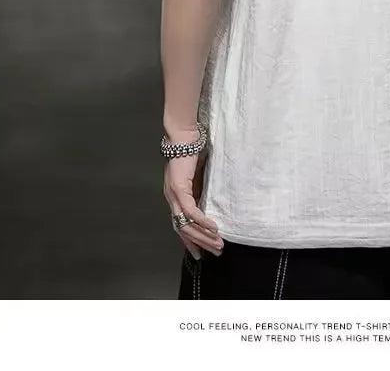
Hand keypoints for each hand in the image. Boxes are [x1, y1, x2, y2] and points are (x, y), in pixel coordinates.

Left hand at [163, 133, 223, 259]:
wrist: (184, 136)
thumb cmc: (192, 152)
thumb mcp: (199, 176)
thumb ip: (202, 189)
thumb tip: (213, 202)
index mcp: (176, 197)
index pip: (180, 225)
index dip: (190, 241)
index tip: (200, 253)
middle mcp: (172, 199)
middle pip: (183, 229)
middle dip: (200, 242)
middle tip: (215, 251)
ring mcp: (174, 195)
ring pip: (186, 224)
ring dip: (203, 235)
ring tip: (218, 242)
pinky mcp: (179, 188)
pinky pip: (191, 211)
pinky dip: (202, 221)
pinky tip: (212, 227)